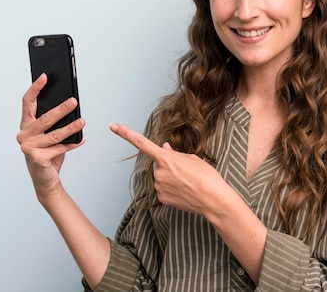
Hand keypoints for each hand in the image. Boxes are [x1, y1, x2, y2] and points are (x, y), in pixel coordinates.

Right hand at [17, 73, 85, 198]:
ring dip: (70, 128)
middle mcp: (24, 135)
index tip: (44, 77)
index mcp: (26, 125)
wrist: (45, 180)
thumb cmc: (48, 154)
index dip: (35, 88)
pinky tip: (82, 139)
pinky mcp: (36, 158)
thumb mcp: (49, 136)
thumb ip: (54, 122)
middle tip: (74, 101)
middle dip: (61, 109)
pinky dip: (72, 144)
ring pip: (54, 134)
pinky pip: (59, 148)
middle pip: (45, 118)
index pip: (27, 102)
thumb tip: (69, 105)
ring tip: (82, 121)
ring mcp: (28, 147)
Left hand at [109, 123, 226, 215]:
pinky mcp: (162, 198)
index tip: (113, 126)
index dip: (126, 133)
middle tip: (186, 171)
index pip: (141, 143)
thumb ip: (174, 153)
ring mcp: (159, 186)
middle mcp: (158, 172)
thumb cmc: (207, 177)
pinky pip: (163, 189)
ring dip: (171, 177)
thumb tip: (164, 149)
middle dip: (168, 164)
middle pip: (158, 163)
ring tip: (188, 182)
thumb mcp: (192, 158)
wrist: (213, 200)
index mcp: (166, 158)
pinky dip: (172, 189)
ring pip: (161, 177)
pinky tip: (185, 191)